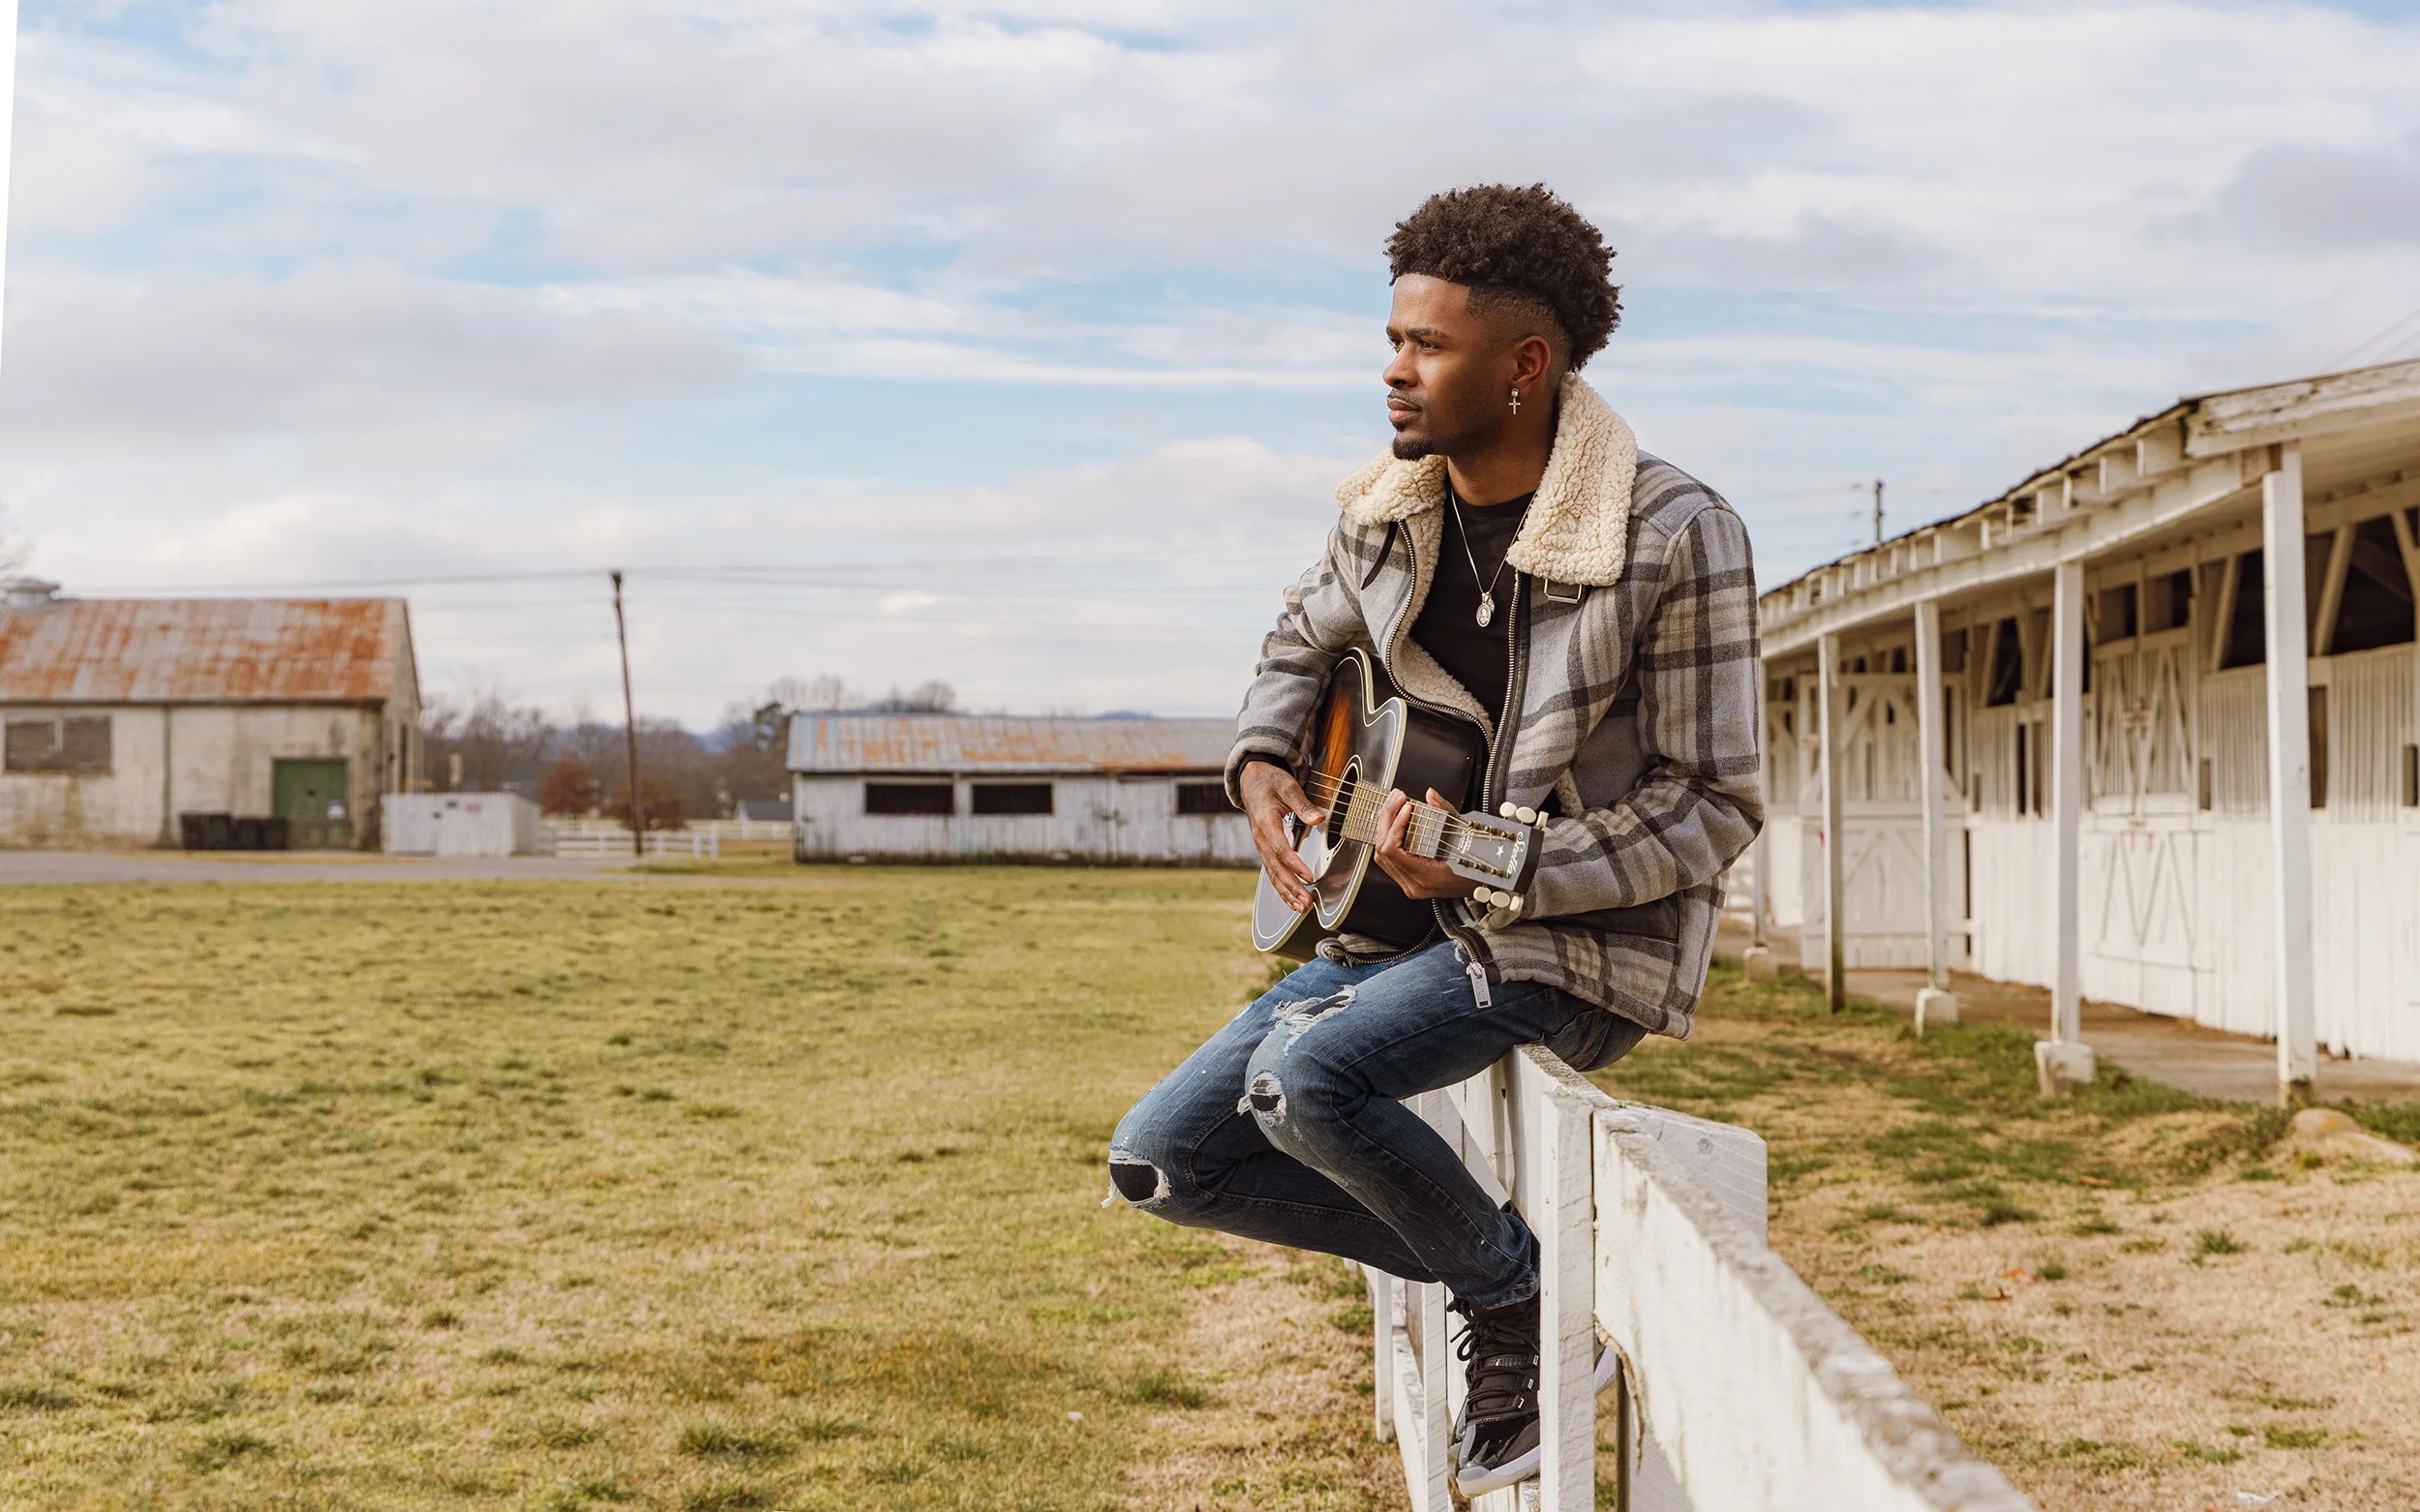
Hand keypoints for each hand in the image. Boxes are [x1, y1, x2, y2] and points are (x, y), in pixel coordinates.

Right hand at [1242, 760, 1323, 912]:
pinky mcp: (1265, 849)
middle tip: (1306, 902)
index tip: (1309, 876)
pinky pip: (1272, 871)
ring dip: (1286, 892)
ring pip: (1272, 873)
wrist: (1251, 780)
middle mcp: (1261, 838)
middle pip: (1275, 867)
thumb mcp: (1288, 786)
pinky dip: (1281, 888)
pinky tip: (1292, 900)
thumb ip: (1303, 804)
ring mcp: (1261, 845)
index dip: (1295, 864)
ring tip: (1301, 908)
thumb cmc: (1271, 782)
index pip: (1280, 848)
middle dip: (1291, 887)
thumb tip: (1319, 818)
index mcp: (1265, 821)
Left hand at [1372, 787, 1477, 900]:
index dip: (1394, 825)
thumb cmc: (1477, 866)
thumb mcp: (1463, 835)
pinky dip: (1390, 838)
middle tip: (1397, 798)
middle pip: (1382, 851)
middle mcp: (1414, 885)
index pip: (1392, 850)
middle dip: (1387, 819)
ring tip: (1395, 805)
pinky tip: (1395, 821)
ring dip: (1386, 827)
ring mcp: (1410, 885)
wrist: (1482, 884)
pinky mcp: (1408, 881)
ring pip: (1382, 855)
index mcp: (1426, 877)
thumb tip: (1430, 795)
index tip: (1406, 807)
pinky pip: (1389, 860)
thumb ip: (1444, 812)